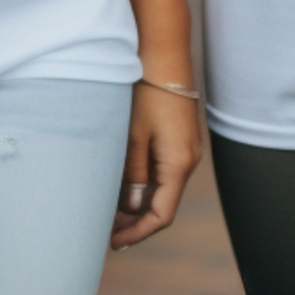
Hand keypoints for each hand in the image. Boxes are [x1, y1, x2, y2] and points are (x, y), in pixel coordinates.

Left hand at [110, 82, 201, 248]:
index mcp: (179, 164)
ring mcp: (187, 146)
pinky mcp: (180, 135)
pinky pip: (164, 169)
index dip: (137, 232)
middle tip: (105, 229)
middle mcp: (189, 159)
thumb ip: (134, 176)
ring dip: (139, 200)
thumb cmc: (146, 92)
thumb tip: (134, 205)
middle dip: (135, 220)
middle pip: (164, 203)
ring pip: (163, 186)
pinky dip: (145, 182)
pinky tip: (124, 180)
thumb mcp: (133, 137)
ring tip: (109, 207)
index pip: (162, 215)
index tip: (113, 242)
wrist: (163, 51)